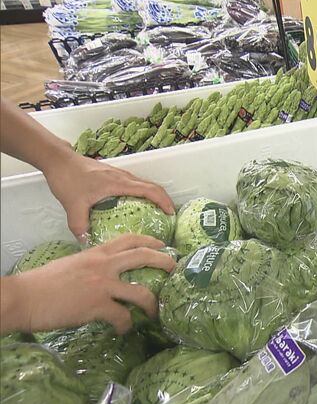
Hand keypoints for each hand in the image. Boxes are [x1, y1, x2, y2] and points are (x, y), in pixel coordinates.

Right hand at [1, 235, 175, 334]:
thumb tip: (101, 276)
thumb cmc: (42, 283)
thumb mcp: (71, 265)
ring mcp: (102, 285)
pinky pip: (122, 317)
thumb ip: (90, 266)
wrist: (24, 297)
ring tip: (154, 312)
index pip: (128, 239)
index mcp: (95, 253)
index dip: (149, 240)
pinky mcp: (97, 306)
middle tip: (175, 268)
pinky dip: (126, 326)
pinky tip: (123, 331)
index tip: (162, 245)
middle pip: (143, 256)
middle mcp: (103, 265)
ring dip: (152, 304)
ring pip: (141, 292)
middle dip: (164, 261)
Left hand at [42, 152, 174, 240]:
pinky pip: (135, 183)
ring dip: (155, 196)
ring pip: (145, 184)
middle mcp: (123, 177)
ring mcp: (119, 173)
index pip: (150, 190)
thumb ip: (80, 227)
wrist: (58, 159)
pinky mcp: (113, 174)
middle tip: (168, 216)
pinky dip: (144, 193)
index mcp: (119, 183)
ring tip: (157, 212)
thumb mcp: (73, 206)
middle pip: (152, 186)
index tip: (171, 213)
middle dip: (164, 200)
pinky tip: (137, 205)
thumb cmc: (67, 179)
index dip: (164, 201)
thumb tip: (87, 244)